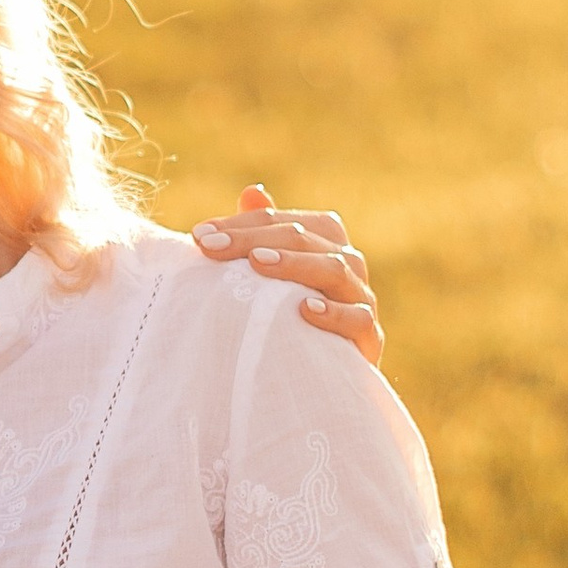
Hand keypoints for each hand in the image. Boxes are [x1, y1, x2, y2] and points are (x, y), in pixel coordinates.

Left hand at [192, 183, 383, 363]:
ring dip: (294, 264)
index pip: (284, 221)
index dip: (242, 224)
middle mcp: (348, 264)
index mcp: (326, 241)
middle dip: (254, 240)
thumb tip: (251, 191)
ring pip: (334, 269)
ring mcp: (361, 299)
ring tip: (257, 264)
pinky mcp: (368, 337)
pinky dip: (333, 312)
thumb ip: (264, 236)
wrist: (322, 377)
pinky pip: (357, 319)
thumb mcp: (273, 278)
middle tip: (212, 247)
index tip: (199, 236)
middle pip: (305, 238)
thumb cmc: (291, 318)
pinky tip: (305, 309)